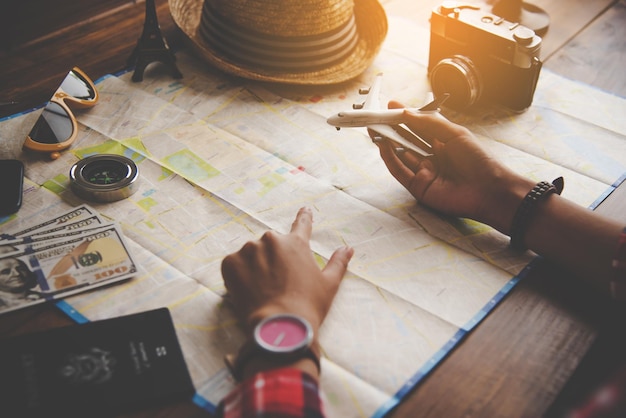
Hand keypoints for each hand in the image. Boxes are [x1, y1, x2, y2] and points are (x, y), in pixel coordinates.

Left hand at [221, 207, 353, 334]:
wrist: (279, 327)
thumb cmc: (308, 306)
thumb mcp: (329, 284)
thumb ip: (338, 263)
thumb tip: (348, 248)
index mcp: (296, 243)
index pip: (302, 224)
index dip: (304, 217)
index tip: (305, 209)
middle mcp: (271, 240)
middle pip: (272, 245)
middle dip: (274, 258)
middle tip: (277, 282)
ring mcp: (249, 251)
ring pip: (252, 254)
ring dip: (255, 265)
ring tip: (262, 289)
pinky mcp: (230, 263)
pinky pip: (234, 264)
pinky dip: (239, 274)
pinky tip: (247, 290)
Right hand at [371, 101, 533, 233]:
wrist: (489, 191)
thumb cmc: (479, 161)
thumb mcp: (455, 134)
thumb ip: (430, 123)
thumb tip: (407, 113)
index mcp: (443, 144)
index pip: (419, 128)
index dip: (405, 117)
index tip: (391, 106)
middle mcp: (432, 158)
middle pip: (407, 141)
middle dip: (392, 129)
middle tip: (377, 117)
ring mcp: (424, 173)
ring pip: (401, 155)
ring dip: (387, 142)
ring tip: (375, 128)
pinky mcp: (418, 187)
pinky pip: (399, 171)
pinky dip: (389, 158)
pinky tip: (383, 145)